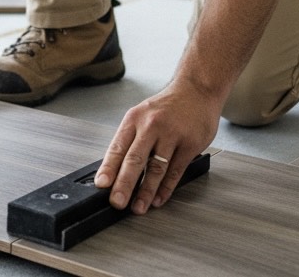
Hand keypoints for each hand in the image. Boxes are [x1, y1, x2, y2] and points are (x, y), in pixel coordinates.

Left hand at [94, 79, 220, 212]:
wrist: (196, 90)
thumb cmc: (167, 106)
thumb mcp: (143, 115)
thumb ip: (132, 139)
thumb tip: (116, 169)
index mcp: (134, 118)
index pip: (117, 146)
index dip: (108, 168)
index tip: (102, 184)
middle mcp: (151, 125)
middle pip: (134, 159)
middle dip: (124, 184)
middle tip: (117, 202)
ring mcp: (171, 135)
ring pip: (155, 168)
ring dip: (145, 191)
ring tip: (138, 207)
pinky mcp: (190, 144)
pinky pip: (175, 171)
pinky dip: (166, 189)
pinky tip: (159, 199)